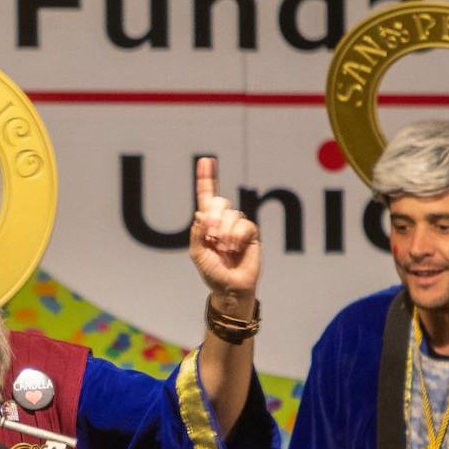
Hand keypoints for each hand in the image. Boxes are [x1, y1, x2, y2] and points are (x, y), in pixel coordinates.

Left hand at [189, 157, 259, 308]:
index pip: (206, 196)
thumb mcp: (197, 253)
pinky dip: (236, 236)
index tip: (206, 161)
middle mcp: (223, 221)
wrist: (230, 288)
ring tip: (223, 249)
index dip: (206, 178)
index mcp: (207, 223)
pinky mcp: (251, 233)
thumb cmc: (212, 272)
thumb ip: (198, 232)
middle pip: (219, 202)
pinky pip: (244, 224)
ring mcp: (237, 226)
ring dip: (224, 232)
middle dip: (213, 217)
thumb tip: (203, 213)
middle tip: (211, 236)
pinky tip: (234, 248)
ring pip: (231, 214)